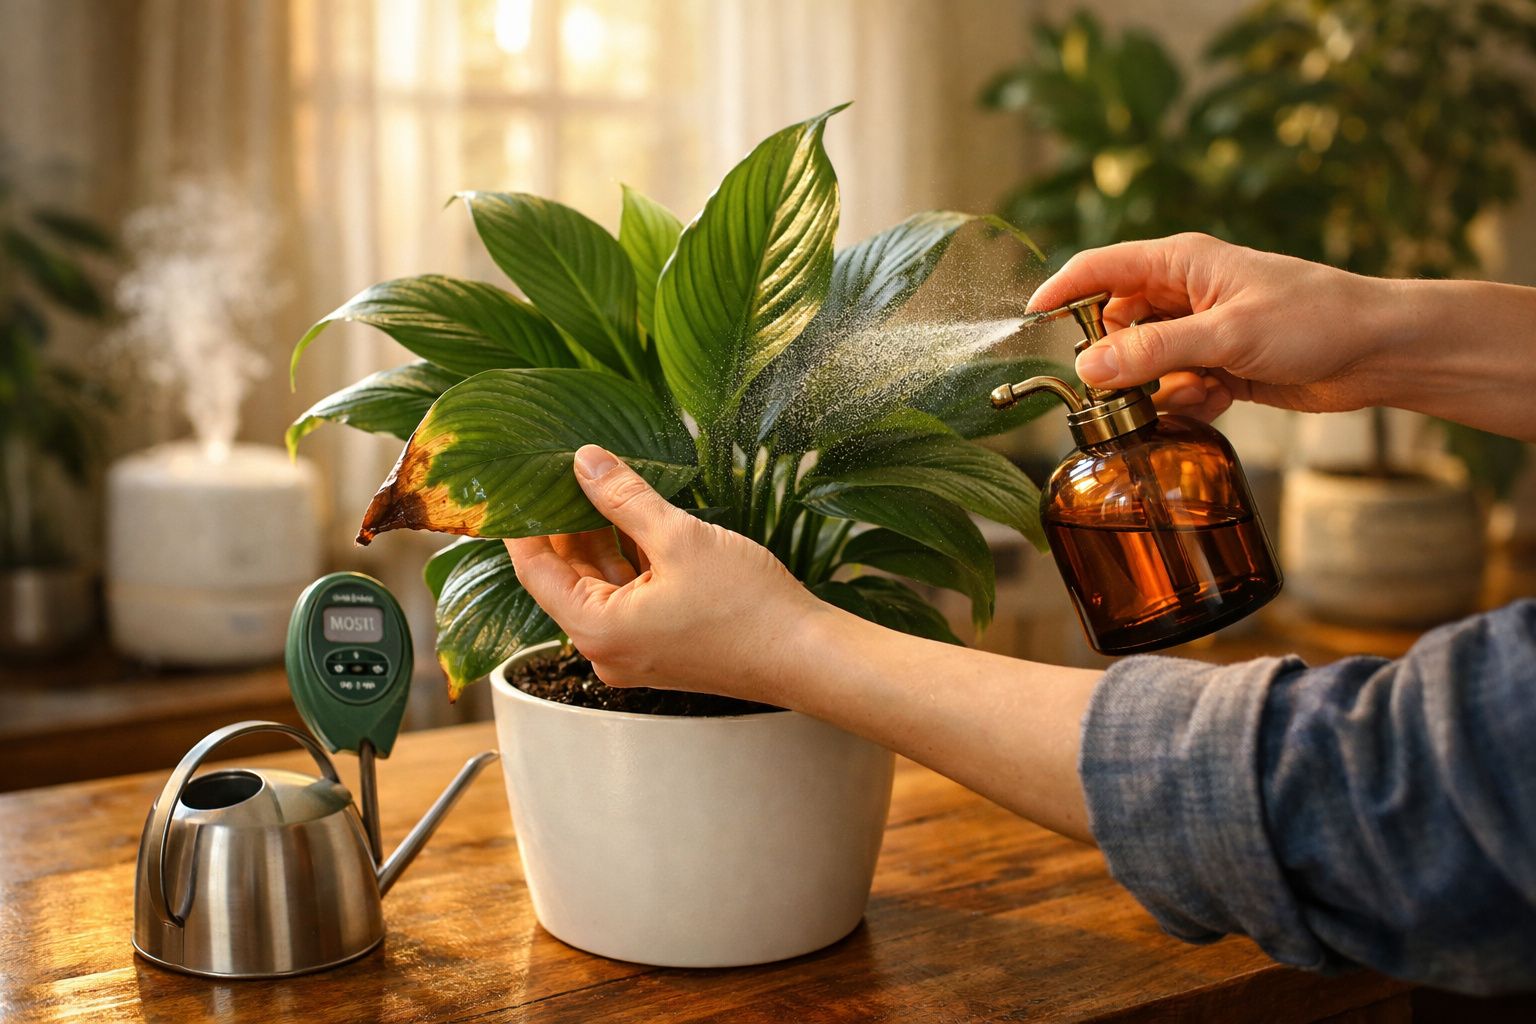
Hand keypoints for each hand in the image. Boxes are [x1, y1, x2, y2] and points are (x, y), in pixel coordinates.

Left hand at [509, 450, 1101, 843]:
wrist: (807, 656)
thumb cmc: (748, 606)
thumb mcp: (679, 537)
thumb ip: (625, 497)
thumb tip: (584, 461)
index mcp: (596, 627)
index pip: (533, 569)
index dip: (521, 523)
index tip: (515, 483)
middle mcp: (606, 649)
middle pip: (564, 579)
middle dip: (562, 526)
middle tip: (556, 472)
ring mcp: (634, 654)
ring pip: (598, 588)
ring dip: (596, 542)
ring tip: (595, 487)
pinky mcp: (661, 650)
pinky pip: (627, 601)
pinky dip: (626, 564)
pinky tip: (634, 523)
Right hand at [1028, 233, 1399, 421]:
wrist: (1377, 352)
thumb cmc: (1314, 319)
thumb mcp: (1227, 335)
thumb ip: (1154, 351)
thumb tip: (1089, 367)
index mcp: (1180, 261)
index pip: (1098, 268)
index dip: (1060, 292)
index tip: (1028, 323)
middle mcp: (1183, 292)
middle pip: (1114, 323)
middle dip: (1117, 360)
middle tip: (1126, 386)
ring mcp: (1199, 330)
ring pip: (1144, 364)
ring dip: (1159, 387)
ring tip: (1198, 389)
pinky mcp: (1216, 364)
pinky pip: (1175, 389)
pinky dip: (1189, 401)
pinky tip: (1221, 399)